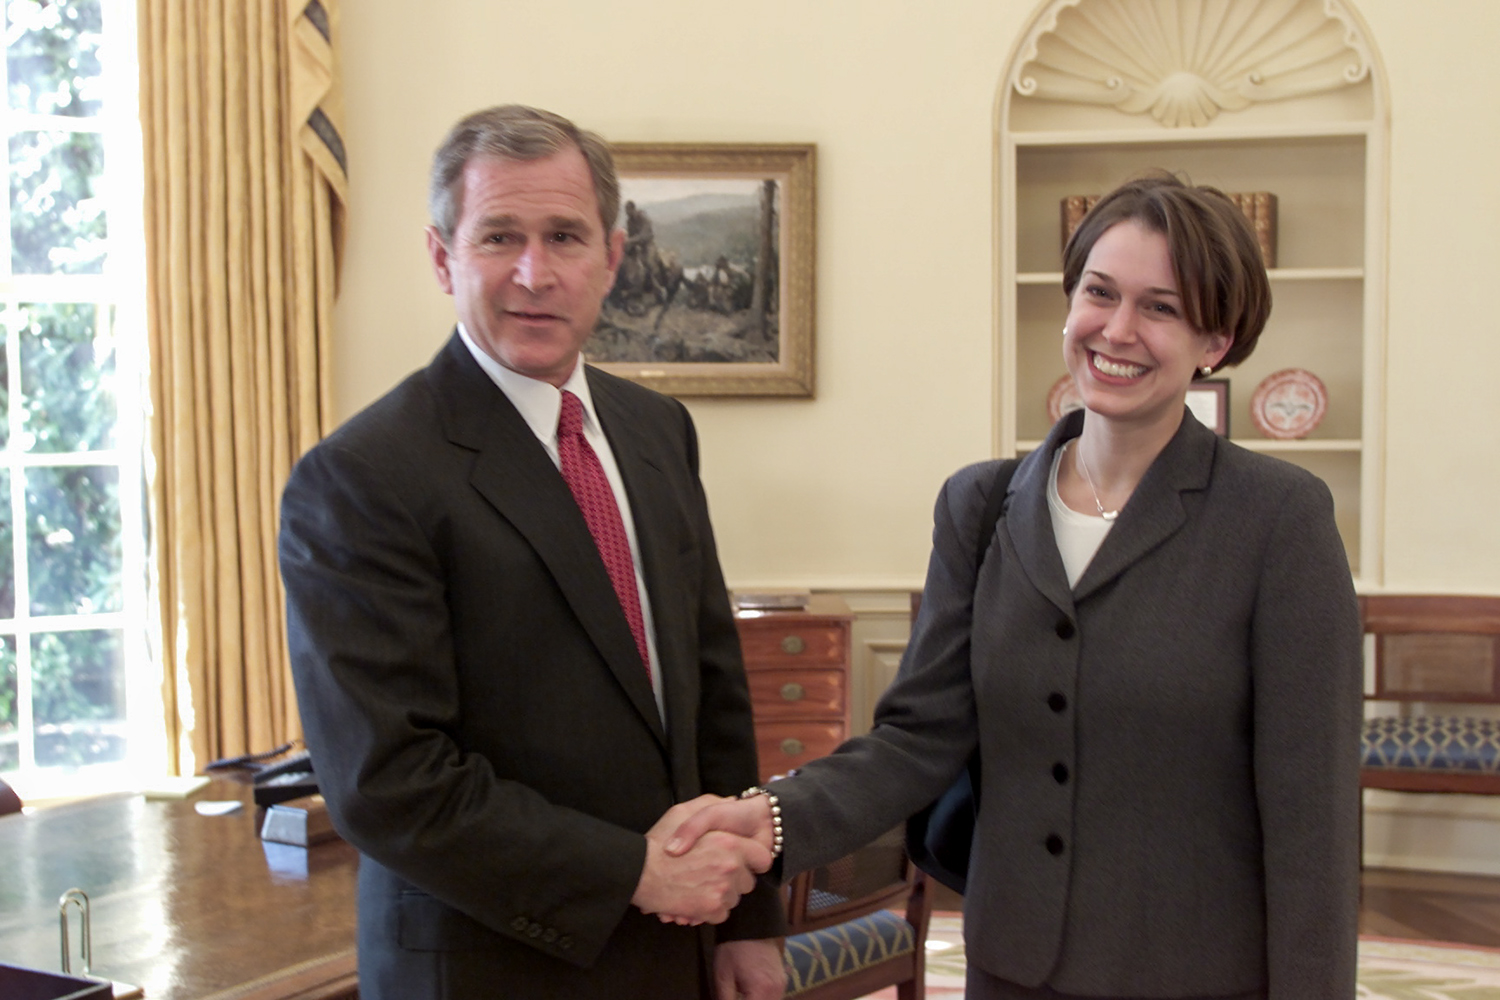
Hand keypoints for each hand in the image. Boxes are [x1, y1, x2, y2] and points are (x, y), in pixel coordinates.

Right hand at [632, 797, 770, 924]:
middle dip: (734, 880)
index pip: (762, 858)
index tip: (743, 862)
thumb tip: (731, 801)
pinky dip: (710, 910)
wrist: (638, 873)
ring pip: (734, 899)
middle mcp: (730, 867)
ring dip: (721, 895)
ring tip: (699, 885)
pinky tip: (694, 899)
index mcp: (729, 842)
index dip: (753, 861)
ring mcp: (722, 890)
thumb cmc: (659, 841)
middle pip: (748, 882)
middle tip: (711, 873)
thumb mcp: (683, 812)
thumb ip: (710, 805)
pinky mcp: (711, 910)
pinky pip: (722, 914)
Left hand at [714, 938, 784, 999]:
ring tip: (741, 996)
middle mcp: (776, 991)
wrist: (752, 924)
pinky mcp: (782, 981)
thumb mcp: (722, 976)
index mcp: (761, 990)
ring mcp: (782, 986)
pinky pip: (774, 999)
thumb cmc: (733, 948)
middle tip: (736, 998)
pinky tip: (749, 996)